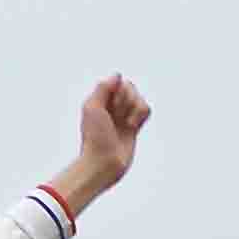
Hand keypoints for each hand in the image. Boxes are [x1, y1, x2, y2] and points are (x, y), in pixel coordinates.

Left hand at [56, 74, 150, 205]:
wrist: (104, 163)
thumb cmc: (95, 137)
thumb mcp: (92, 108)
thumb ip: (103, 88)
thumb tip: (118, 75)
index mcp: (101, 99)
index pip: (119, 82)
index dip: (118, 91)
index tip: (109, 106)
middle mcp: (112, 106)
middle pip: (130, 88)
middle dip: (126, 100)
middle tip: (116, 117)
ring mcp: (124, 115)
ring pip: (139, 98)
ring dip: (134, 110)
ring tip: (125, 124)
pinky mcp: (134, 126)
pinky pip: (146, 109)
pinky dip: (141, 115)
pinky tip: (132, 127)